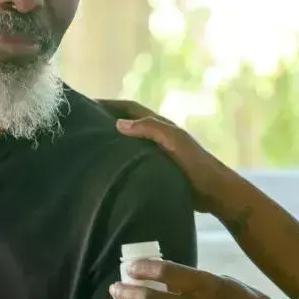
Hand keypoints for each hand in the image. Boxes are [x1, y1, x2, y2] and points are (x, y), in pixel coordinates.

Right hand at [97, 99, 243, 214]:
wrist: (216, 194)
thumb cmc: (197, 166)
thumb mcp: (175, 142)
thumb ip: (150, 129)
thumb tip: (118, 123)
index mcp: (161, 125)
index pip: (130, 109)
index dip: (109, 104)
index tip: (86, 105)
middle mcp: (158, 137)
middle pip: (127, 124)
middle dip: (106, 121)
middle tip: (82, 126)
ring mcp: (157, 154)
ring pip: (129, 143)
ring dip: (111, 142)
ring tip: (89, 148)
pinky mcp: (157, 170)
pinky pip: (132, 161)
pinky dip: (119, 160)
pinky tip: (107, 170)